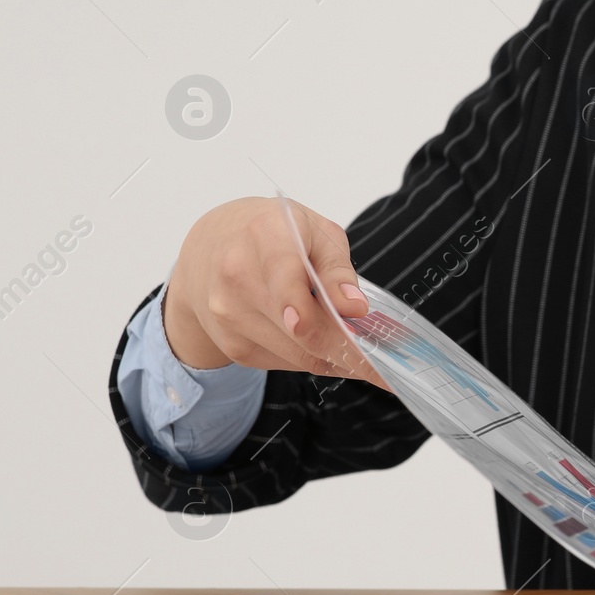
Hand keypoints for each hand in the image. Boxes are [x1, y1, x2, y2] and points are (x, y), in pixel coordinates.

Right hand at [163, 197, 386, 388]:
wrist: (211, 244)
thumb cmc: (273, 232)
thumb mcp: (315, 231)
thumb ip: (337, 269)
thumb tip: (355, 307)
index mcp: (264, 237)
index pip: (290, 285)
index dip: (323, 315)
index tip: (358, 327)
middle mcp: (237, 278)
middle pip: (302, 331)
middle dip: (348, 347)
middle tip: (383, 360)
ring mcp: (228, 315)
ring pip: (299, 354)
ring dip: (335, 356)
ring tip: (362, 349)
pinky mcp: (231, 344)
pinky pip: (286, 363)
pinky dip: (313, 358)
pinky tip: (328, 345)